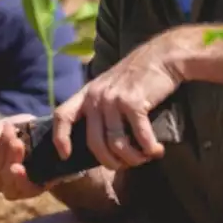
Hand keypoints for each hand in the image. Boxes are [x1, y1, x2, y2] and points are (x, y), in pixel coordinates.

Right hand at [0, 115, 43, 200]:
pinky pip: (22, 191)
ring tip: (19, 145)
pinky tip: (21, 169)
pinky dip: (21, 180)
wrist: (50, 138)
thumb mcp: (5, 127)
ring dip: (11, 163)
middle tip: (13, 136)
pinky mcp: (30, 191)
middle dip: (2, 153)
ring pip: (5, 184)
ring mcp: (12, 188)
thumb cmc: (22, 131)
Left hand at [52, 36, 180, 171]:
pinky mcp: (133, 103)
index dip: (60, 138)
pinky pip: (139, 137)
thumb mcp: (110, 86)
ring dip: (133, 158)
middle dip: (110, 161)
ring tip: (144, 158)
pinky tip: (157, 150)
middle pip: (94, 143)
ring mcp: (113, 99)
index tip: (65, 156)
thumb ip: (101, 107)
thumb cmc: (138, 76)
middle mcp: (96, 97)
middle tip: (125, 165)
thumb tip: (102, 142)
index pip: (62, 115)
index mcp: (87, 93)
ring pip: (117, 144)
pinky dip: (149, 148)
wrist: (162, 56)